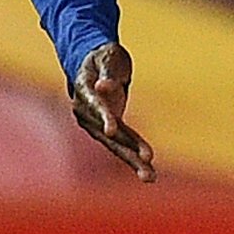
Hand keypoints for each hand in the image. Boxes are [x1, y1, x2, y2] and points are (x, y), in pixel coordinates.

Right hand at [71, 41, 156, 181]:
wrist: (93, 64)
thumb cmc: (102, 56)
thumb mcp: (106, 57)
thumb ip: (106, 72)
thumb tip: (102, 87)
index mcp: (83, 91)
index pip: (95, 106)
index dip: (104, 117)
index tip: (111, 131)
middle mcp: (87, 113)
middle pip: (108, 133)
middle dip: (126, 148)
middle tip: (146, 160)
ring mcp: (97, 124)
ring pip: (117, 144)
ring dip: (133, 161)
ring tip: (150, 177)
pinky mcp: (109, 129)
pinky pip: (124, 144)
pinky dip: (136, 155)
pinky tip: (149, 172)